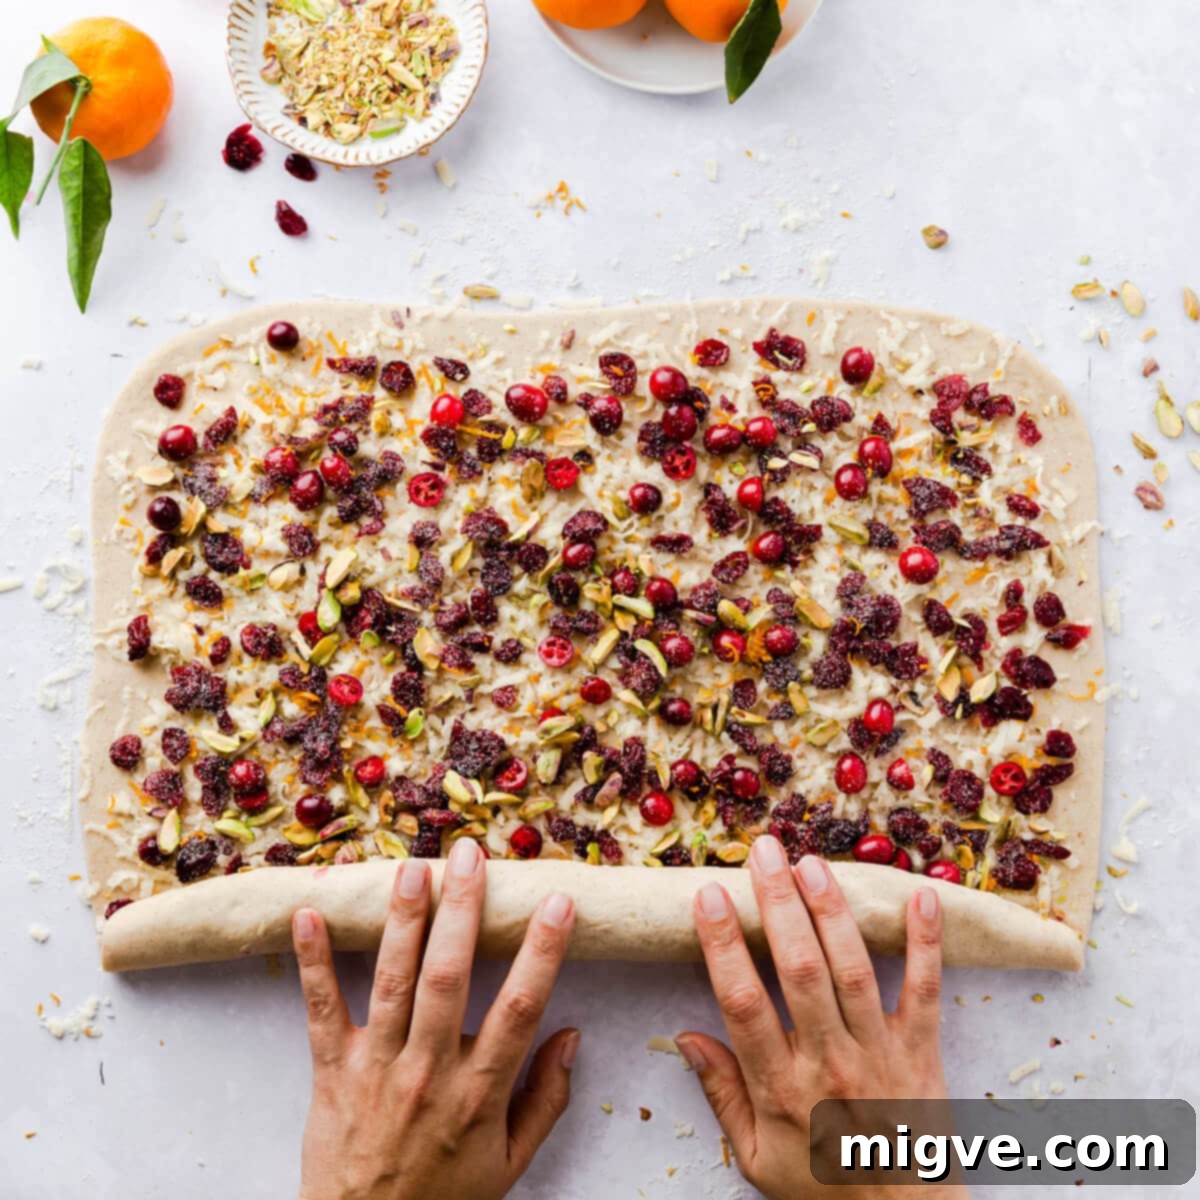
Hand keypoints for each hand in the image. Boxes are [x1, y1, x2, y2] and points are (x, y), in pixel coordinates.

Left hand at [293, 838, 578, 1199]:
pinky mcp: (331, 1070)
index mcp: (479, 1092)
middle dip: (462, 909)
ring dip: (402, 920)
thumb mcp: (510, 1164)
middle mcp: (429, 1070)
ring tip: (412, 867)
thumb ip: (545, 1099)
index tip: (557, 902)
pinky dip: (312, 962)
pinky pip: (321, 1009)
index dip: (541, 951)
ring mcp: (377, 1066)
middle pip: (449, 977)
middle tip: (471, 854)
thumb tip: (572, 1035)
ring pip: (391, 981)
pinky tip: (308, 914)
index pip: (519, 1007)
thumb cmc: (443, 1198)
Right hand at [677, 836, 968, 1199]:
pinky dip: (926, 944)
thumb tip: (685, 1036)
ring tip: (812, 863)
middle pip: (799, 971)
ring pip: (853, 970)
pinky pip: (925, 991)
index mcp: (782, 1087)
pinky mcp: (923, 1050)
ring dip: (832, 912)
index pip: (744, 1003)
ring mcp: (880, 1053)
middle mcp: (830, 1062)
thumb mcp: (756, 1157)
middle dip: (778, 904)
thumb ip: (721, 1094)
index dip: (724, 945)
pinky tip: (922, 896)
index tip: (709, 896)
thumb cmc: (822, 1186)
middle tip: (763, 851)